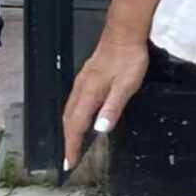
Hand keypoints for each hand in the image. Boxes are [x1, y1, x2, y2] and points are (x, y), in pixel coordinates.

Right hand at [60, 25, 151, 158]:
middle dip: (68, 141)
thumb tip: (100, 129)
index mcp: (89, 94)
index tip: (70, 163)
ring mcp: (82, 82)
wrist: (124, 33)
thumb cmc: (128, 58)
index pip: (76, 127)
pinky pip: (74, 102)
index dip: (72, 146)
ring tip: (73, 144)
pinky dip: (73, 117)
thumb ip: (112, 108)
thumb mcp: (126, 85)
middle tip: (70, 158)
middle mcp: (81, 89)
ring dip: (69, 130)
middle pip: (68, 121)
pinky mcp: (86, 77)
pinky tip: (80, 118)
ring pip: (69, 111)